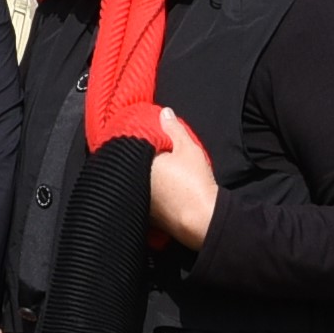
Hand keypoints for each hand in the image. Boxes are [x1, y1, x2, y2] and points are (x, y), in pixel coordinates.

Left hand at [142, 106, 221, 249]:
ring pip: (134, 182)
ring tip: (154, 170)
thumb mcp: (188, 149)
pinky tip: (157, 190)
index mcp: (138, 162)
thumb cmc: (194, 183)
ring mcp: (137, 200)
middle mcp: (132, 181)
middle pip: (130, 165)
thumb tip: (164, 112)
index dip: (138, 140)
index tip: (144, 137)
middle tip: (150, 153)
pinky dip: (146, 193)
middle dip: (137, 158)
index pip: (131, 146)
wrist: (202, 220)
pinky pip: (140, 198)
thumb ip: (174, 128)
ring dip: (139, 176)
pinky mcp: (145, 215)